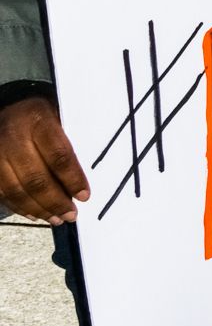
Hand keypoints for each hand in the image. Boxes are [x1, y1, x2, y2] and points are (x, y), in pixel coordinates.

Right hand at [0, 94, 88, 225]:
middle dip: (56, 201)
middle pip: (36, 178)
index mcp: (38, 120)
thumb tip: (90, 175)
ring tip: (57, 218)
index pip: (58, 155)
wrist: (9, 107)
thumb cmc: (42, 115)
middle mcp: (13, 137)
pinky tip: (36, 214)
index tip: (85, 196)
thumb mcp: (61, 115)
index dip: (73, 179)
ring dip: (39, 209)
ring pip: (17, 190)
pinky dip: (21, 207)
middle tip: (71, 214)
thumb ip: (71, 140)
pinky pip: (3, 193)